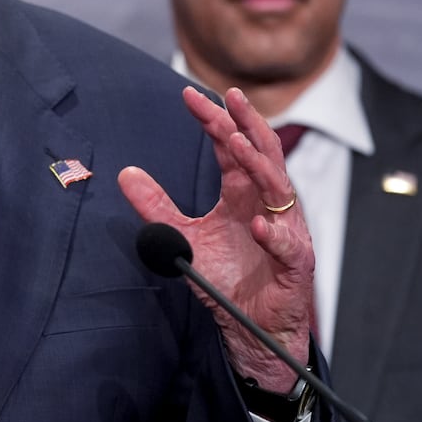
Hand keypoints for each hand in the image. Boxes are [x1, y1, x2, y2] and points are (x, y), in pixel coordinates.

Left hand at [118, 86, 314, 390]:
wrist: (251, 326)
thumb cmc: (227, 278)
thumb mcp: (182, 237)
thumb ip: (156, 206)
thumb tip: (125, 174)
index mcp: (242, 192)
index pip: (231, 146)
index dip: (213, 120)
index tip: (189, 95)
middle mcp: (267, 203)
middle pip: (261, 153)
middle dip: (245, 123)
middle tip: (229, 96)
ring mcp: (285, 230)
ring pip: (277, 188)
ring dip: (258, 165)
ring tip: (236, 143)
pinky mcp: (295, 262)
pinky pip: (287, 245)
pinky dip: (274, 234)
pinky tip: (259, 224)